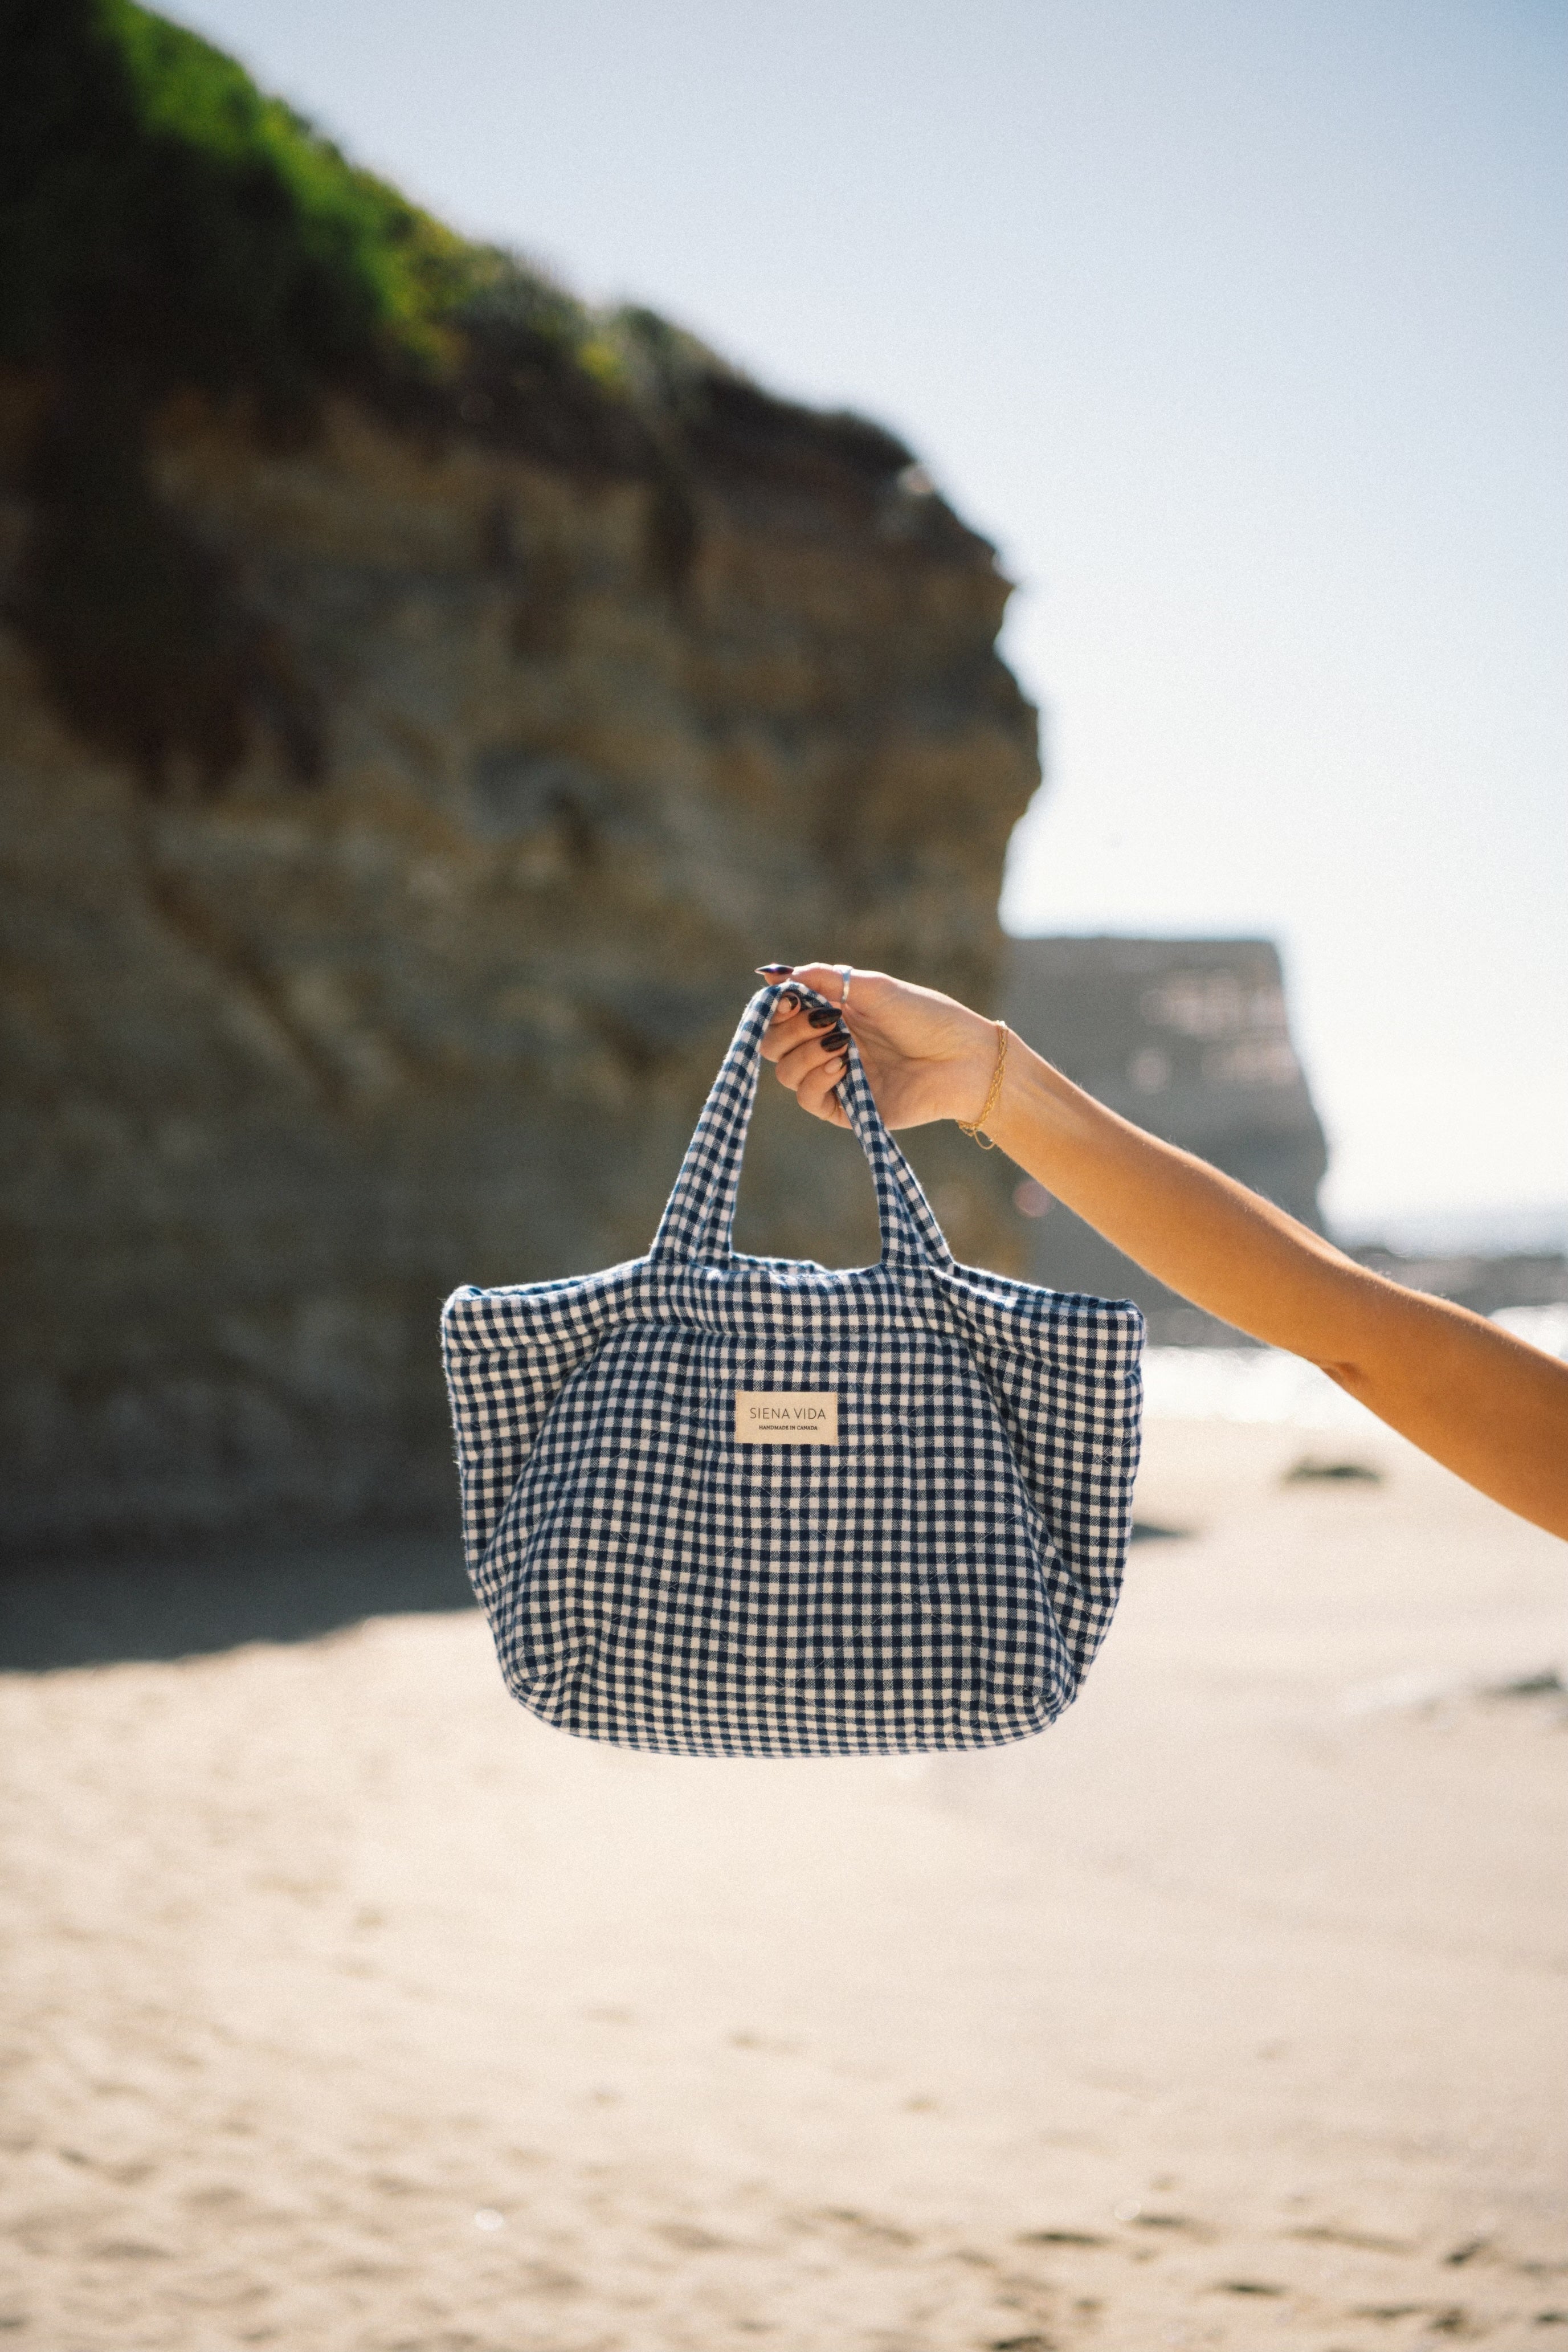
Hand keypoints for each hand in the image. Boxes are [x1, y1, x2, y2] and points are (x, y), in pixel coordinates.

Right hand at [758, 963, 997, 1130]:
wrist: (963, 1060)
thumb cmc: (926, 1017)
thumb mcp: (872, 988)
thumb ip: (822, 979)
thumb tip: (771, 973)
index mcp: (833, 1013)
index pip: (780, 1015)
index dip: (774, 1008)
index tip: (788, 999)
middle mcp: (828, 1045)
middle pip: (773, 1045)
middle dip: (787, 1030)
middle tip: (822, 1021)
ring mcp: (836, 1078)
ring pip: (785, 1072)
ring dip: (804, 1054)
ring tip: (841, 1045)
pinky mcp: (847, 1109)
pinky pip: (808, 1099)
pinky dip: (815, 1080)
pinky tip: (841, 1066)